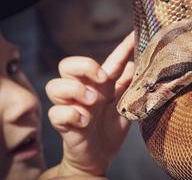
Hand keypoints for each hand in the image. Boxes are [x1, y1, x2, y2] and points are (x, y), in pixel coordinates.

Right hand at [45, 32, 134, 176]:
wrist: (98, 158)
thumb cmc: (109, 132)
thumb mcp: (123, 109)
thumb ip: (126, 89)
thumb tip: (134, 65)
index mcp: (99, 87)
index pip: (108, 63)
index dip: (121, 50)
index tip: (134, 37)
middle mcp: (82, 93)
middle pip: (67, 65)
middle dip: (84, 66)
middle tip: (103, 79)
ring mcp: (70, 107)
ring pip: (54, 85)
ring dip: (74, 90)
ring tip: (92, 101)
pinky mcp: (63, 124)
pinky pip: (56, 112)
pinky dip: (70, 114)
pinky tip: (84, 122)